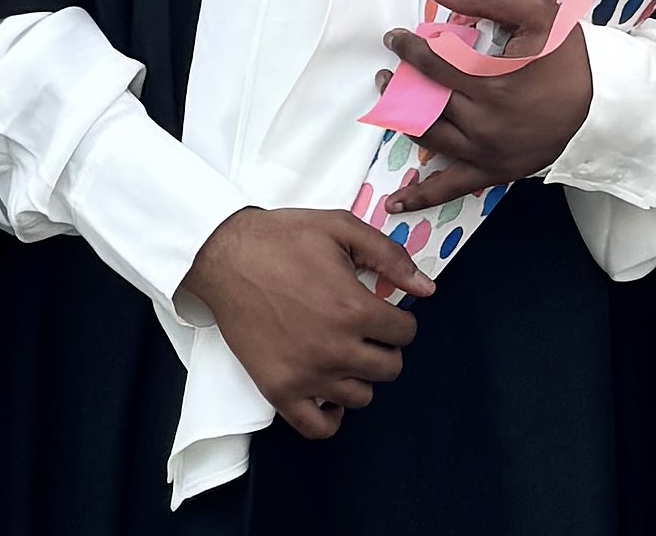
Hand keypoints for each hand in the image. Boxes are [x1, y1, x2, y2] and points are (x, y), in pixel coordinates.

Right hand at [183, 207, 433, 440]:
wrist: (227, 256)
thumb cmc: (285, 238)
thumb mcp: (342, 228)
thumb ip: (389, 256)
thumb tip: (428, 289)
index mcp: (354, 309)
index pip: (405, 333)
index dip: (400, 318)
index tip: (385, 311)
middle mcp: (336, 349)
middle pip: (389, 368)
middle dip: (385, 347)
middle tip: (367, 330)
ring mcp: (307, 375)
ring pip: (361, 397)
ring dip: (361, 375)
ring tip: (346, 352)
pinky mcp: (279, 391)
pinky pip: (319, 427)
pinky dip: (332, 415)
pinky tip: (330, 389)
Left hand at [381, 0, 592, 212]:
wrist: (605, 103)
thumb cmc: (570, 55)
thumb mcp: (536, 13)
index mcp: (489, 85)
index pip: (433, 65)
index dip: (408, 50)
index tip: (395, 39)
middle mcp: (483, 123)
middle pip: (427, 102)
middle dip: (401, 85)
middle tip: (387, 73)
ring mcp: (486, 152)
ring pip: (431, 139)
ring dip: (404, 122)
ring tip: (389, 106)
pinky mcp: (495, 171)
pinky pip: (451, 187)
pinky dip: (422, 195)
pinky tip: (396, 203)